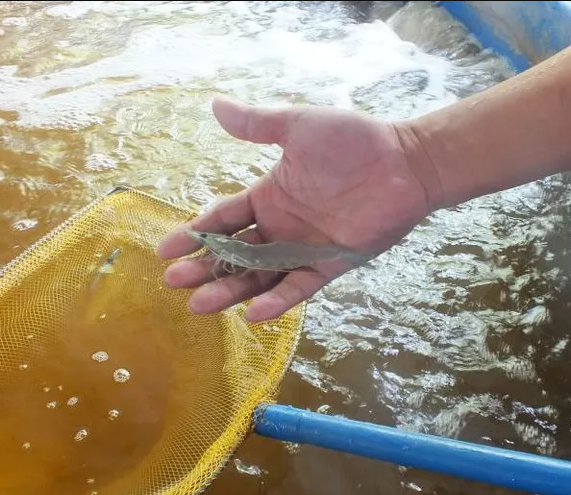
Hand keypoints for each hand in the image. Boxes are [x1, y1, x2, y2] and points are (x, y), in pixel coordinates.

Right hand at [157, 97, 440, 321]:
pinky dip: (279, 300)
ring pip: (260, 276)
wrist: (405, 162)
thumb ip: (258, 125)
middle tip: (174, 281)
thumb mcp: (298, 128)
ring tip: (199, 304)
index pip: (223, 220)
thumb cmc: (354, 142)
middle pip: (235, 254)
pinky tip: (254, 312)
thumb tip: (214, 105)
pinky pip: (300, 286)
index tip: (165, 249)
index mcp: (269, 197)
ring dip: (231, 291)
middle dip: (205, 268)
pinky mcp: (331, 265)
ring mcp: (304, 249)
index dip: (195, 234)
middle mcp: (281, 227)